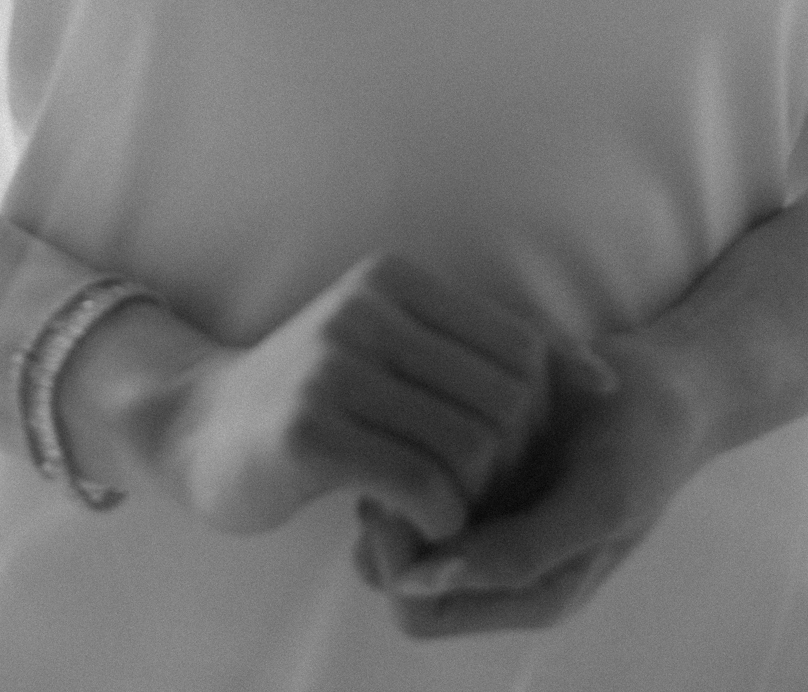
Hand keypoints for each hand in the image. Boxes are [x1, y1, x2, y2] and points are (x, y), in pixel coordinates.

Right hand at [101, 252, 573, 542]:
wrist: (200, 429)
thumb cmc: (320, 399)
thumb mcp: (397, 352)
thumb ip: (486, 358)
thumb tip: (607, 380)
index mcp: (396, 279)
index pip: (521, 346)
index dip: (544, 416)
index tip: (523, 462)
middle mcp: (368, 308)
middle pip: (506, 398)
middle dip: (515, 465)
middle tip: (488, 500)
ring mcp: (335, 365)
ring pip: (471, 445)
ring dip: (477, 501)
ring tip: (453, 515)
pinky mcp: (312, 430)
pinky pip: (422, 483)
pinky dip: (442, 521)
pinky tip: (422, 528)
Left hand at [351, 328, 712, 637]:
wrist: (673, 381)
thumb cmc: (645, 444)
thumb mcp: (599, 501)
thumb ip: (521, 553)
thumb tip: (420, 582)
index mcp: (528, 595)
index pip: (417, 611)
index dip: (396, 561)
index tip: (400, 490)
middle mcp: (498, 566)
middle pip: (396, 572)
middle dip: (388, 514)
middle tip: (397, 443)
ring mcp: (490, 516)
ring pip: (403, 521)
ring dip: (400, 474)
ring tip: (416, 420)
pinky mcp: (487, 469)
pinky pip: (424, 473)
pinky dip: (418, 443)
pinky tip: (434, 402)